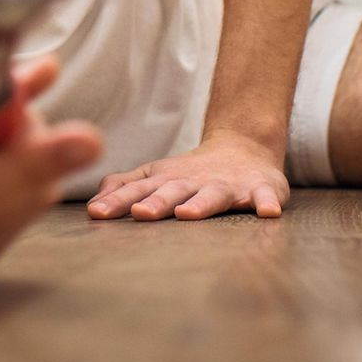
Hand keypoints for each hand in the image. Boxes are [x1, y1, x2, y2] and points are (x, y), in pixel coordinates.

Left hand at [87, 131, 289, 220]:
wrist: (244, 147)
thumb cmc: (192, 172)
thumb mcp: (156, 174)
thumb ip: (125, 187)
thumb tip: (94, 205)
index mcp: (168, 179)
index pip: (138, 190)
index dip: (118, 201)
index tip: (98, 214)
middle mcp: (194, 181)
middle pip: (173, 191)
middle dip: (157, 203)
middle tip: (141, 214)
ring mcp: (227, 185)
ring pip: (213, 195)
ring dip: (201, 204)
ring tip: (189, 214)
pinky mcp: (259, 189)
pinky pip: (264, 197)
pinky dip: (266, 203)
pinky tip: (267, 212)